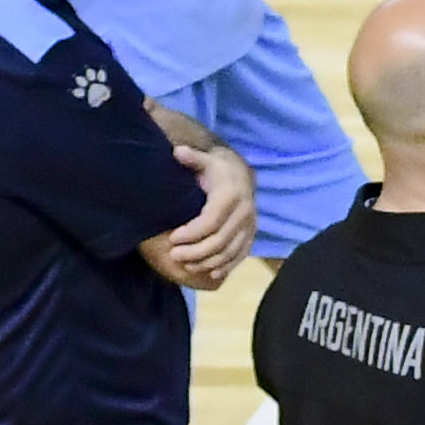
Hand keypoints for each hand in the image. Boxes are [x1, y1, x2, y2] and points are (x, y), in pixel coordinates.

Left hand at [140, 140, 254, 290]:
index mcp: (231, 195)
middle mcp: (245, 212)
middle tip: (174, 256)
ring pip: (230, 251)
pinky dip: (226, 266)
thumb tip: (178, 151)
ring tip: (187, 265)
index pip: (211, 221)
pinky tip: (211, 273)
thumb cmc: (216, 169)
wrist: (241, 174)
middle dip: (196, 251)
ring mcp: (250, 226)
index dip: (191, 233)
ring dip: (208, 262)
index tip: (172, 239)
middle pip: (220, 241)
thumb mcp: (206, 160)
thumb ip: (192, 158)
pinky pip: (241, 255)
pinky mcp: (252, 236)